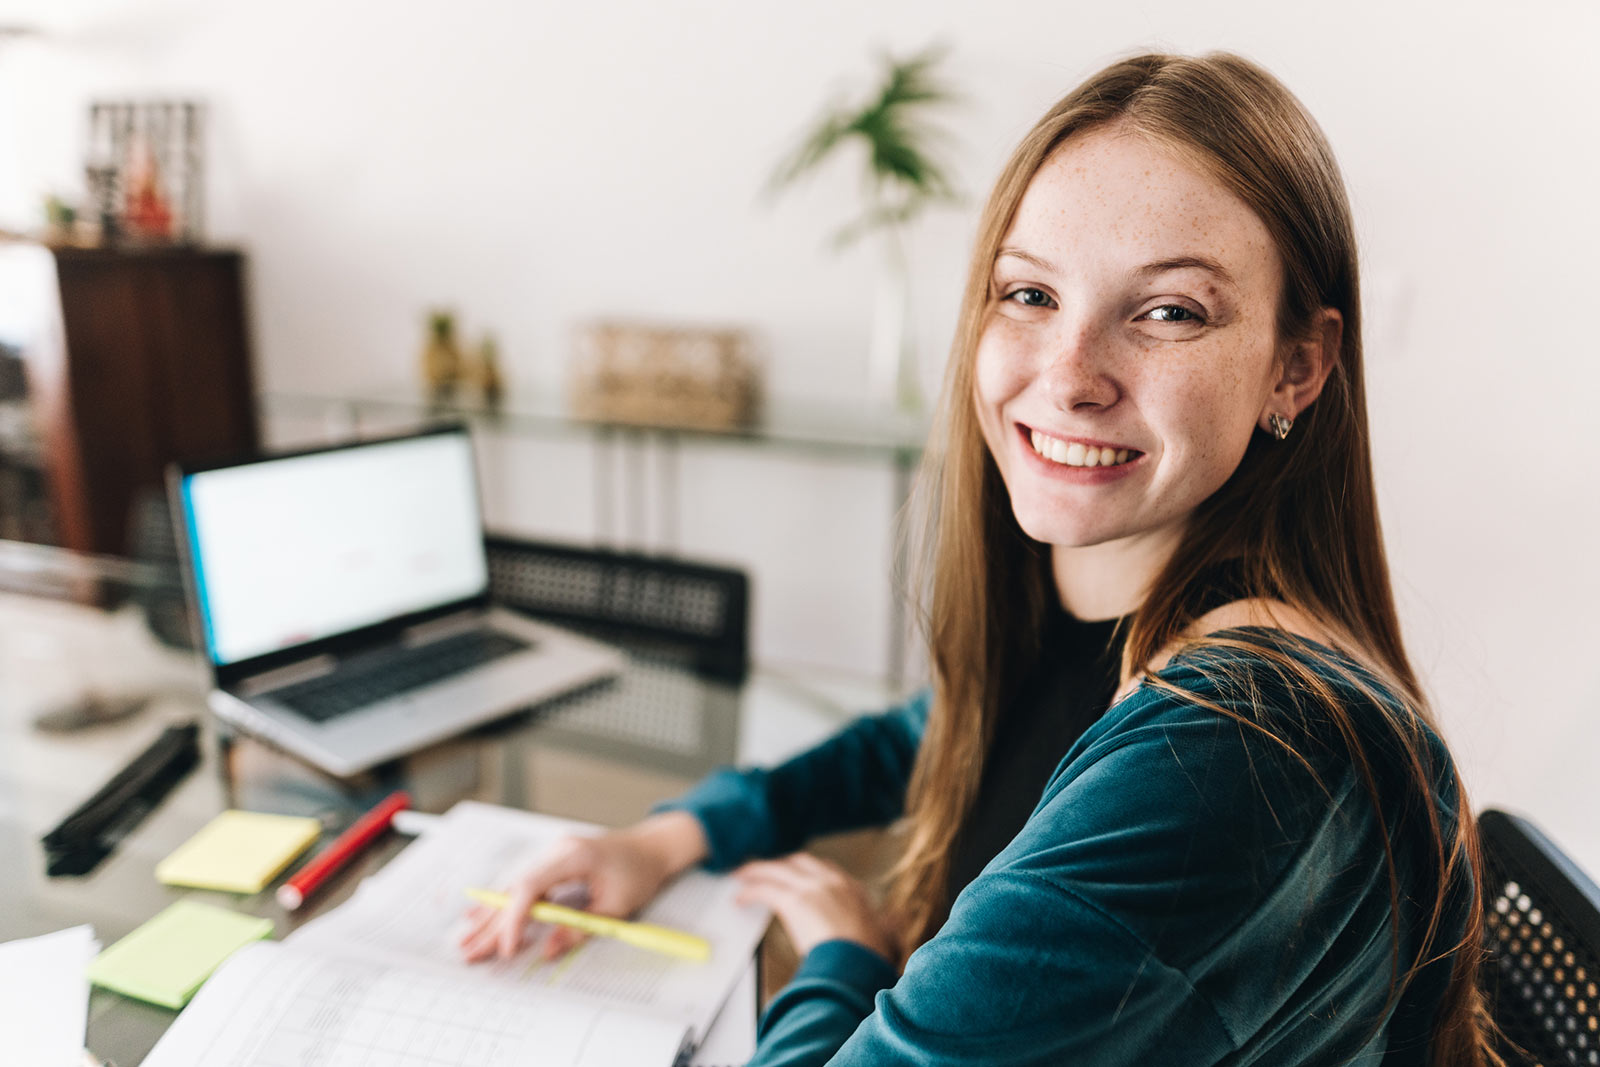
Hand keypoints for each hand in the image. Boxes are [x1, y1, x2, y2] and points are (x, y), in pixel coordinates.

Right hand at [458, 811, 708, 962]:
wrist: (652, 847)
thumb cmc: (640, 872)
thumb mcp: (616, 907)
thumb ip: (580, 929)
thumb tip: (548, 950)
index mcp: (573, 856)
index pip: (530, 888)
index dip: (515, 920)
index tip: (507, 948)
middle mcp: (556, 851)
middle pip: (515, 890)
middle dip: (492, 924)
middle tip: (469, 951)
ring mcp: (552, 855)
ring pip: (514, 888)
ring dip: (491, 915)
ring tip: (467, 940)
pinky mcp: (553, 863)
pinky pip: (523, 885)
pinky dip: (503, 903)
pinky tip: (479, 915)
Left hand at [734, 852, 896, 962]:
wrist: (858, 962)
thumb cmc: (868, 957)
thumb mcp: (881, 937)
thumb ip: (882, 928)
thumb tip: (887, 929)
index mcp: (853, 889)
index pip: (827, 870)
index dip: (808, 871)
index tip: (798, 875)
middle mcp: (831, 881)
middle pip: (799, 862)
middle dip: (781, 865)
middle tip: (766, 871)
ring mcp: (811, 887)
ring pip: (776, 869)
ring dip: (758, 871)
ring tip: (742, 875)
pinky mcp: (793, 899)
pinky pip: (764, 889)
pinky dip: (750, 891)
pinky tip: (740, 898)